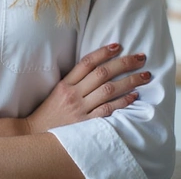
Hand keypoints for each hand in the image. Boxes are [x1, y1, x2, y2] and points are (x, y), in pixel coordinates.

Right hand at [25, 43, 149, 133]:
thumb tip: (98, 68)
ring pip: (108, 90)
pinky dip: (122, 102)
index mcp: (65, 84)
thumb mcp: (58, 92)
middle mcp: (73, 94)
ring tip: (145, 75)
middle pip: (102, 73)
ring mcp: (80, 109)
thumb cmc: (50, 113)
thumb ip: (75, 81)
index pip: (87, 62)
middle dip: (124, 63)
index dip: (103, 52)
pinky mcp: (86, 125)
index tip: (119, 46)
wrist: (36, 134)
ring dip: (129, 81)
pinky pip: (108, 110)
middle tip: (140, 57)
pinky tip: (134, 96)